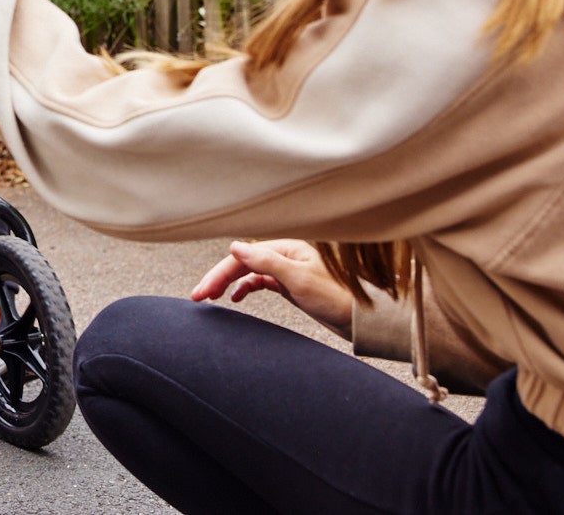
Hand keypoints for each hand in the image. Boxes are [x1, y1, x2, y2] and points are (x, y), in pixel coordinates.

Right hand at [190, 239, 353, 340]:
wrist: (364, 318)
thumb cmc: (338, 297)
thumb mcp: (299, 279)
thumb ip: (266, 261)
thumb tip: (235, 246)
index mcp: (286, 248)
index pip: (242, 258)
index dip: (219, 273)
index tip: (202, 292)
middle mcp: (284, 255)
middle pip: (242, 263)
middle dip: (218, 278)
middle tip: (198, 296)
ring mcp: (287, 270)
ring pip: (248, 272)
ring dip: (228, 283)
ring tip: (211, 297)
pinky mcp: (291, 285)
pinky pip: (260, 282)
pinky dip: (246, 288)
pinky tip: (237, 297)